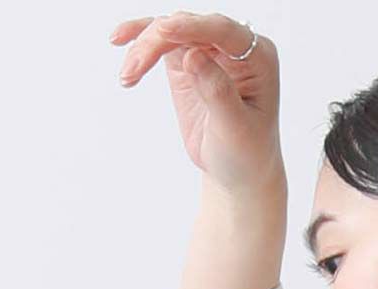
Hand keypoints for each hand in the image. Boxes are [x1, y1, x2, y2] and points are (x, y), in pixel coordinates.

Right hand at [110, 12, 285, 197]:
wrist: (238, 173)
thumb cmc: (246, 153)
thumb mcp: (235, 129)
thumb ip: (218, 91)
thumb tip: (193, 55)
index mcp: (258, 57)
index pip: (223, 31)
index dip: (193, 27)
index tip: (164, 29)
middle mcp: (234, 46)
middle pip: (190, 27)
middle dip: (157, 41)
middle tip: (134, 69)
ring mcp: (208, 50)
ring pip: (170, 30)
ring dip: (143, 46)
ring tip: (127, 76)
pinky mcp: (186, 60)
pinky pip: (160, 41)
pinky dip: (140, 43)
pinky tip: (120, 42)